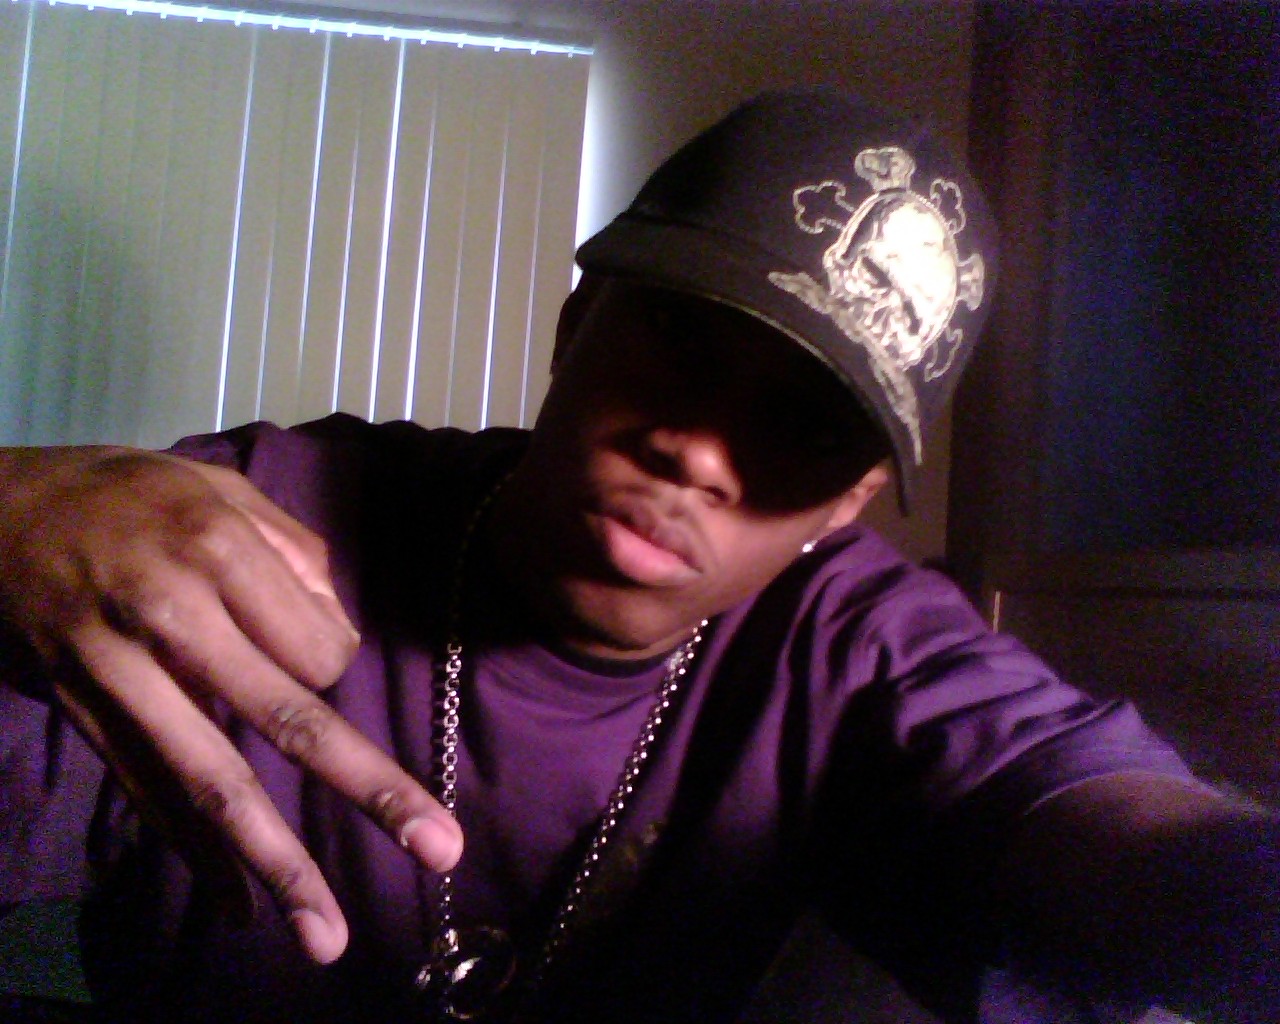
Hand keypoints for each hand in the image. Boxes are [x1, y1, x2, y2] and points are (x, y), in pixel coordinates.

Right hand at [0, 446, 461, 961]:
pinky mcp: (84, 713)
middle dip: (368, 787)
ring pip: (212, 779)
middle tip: (439, 848)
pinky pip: (148, 793)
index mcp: (221, 549)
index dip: (337, 663)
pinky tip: (236, 905)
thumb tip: (340, 630)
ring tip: (323, 934)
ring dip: (274, 861)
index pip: (323, 648)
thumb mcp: (221, 487)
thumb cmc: (128, 494)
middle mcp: (175, 615)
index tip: (317, 654)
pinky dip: (192, 853)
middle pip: (286, 718)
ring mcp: (122, 673)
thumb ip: (295, 553)